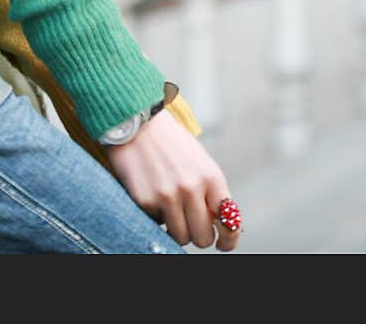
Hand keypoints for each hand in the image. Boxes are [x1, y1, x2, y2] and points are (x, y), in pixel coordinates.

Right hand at [104, 109, 240, 250]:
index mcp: (210, 176)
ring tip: (169, 205)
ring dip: (176, 228)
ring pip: (180, 238)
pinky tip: (151, 192)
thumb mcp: (198, 160)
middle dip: (198, 234)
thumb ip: (210, 191)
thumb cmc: (169, 142)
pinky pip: (156, 224)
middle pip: (203, 237)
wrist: (135, 121)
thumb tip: (218, 226)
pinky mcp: (145, 201)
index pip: (230, 222)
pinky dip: (155, 215)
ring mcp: (167, 196)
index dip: (228, 239)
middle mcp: (191, 188)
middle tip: (190, 223)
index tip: (222, 243)